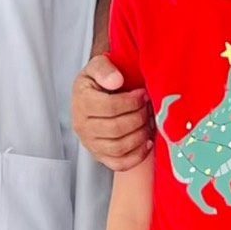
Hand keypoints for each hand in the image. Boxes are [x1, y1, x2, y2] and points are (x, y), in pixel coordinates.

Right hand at [73, 54, 152, 172]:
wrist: (91, 96)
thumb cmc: (98, 81)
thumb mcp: (97, 65)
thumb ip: (104, 68)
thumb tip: (116, 80)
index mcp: (81, 102)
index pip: (109, 107)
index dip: (131, 102)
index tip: (143, 94)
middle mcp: (82, 126)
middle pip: (116, 128)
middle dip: (139, 117)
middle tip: (148, 108)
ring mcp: (91, 144)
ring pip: (119, 147)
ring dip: (140, 135)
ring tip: (148, 121)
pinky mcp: (100, 156)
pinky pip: (119, 164)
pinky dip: (137, 156)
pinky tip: (147, 142)